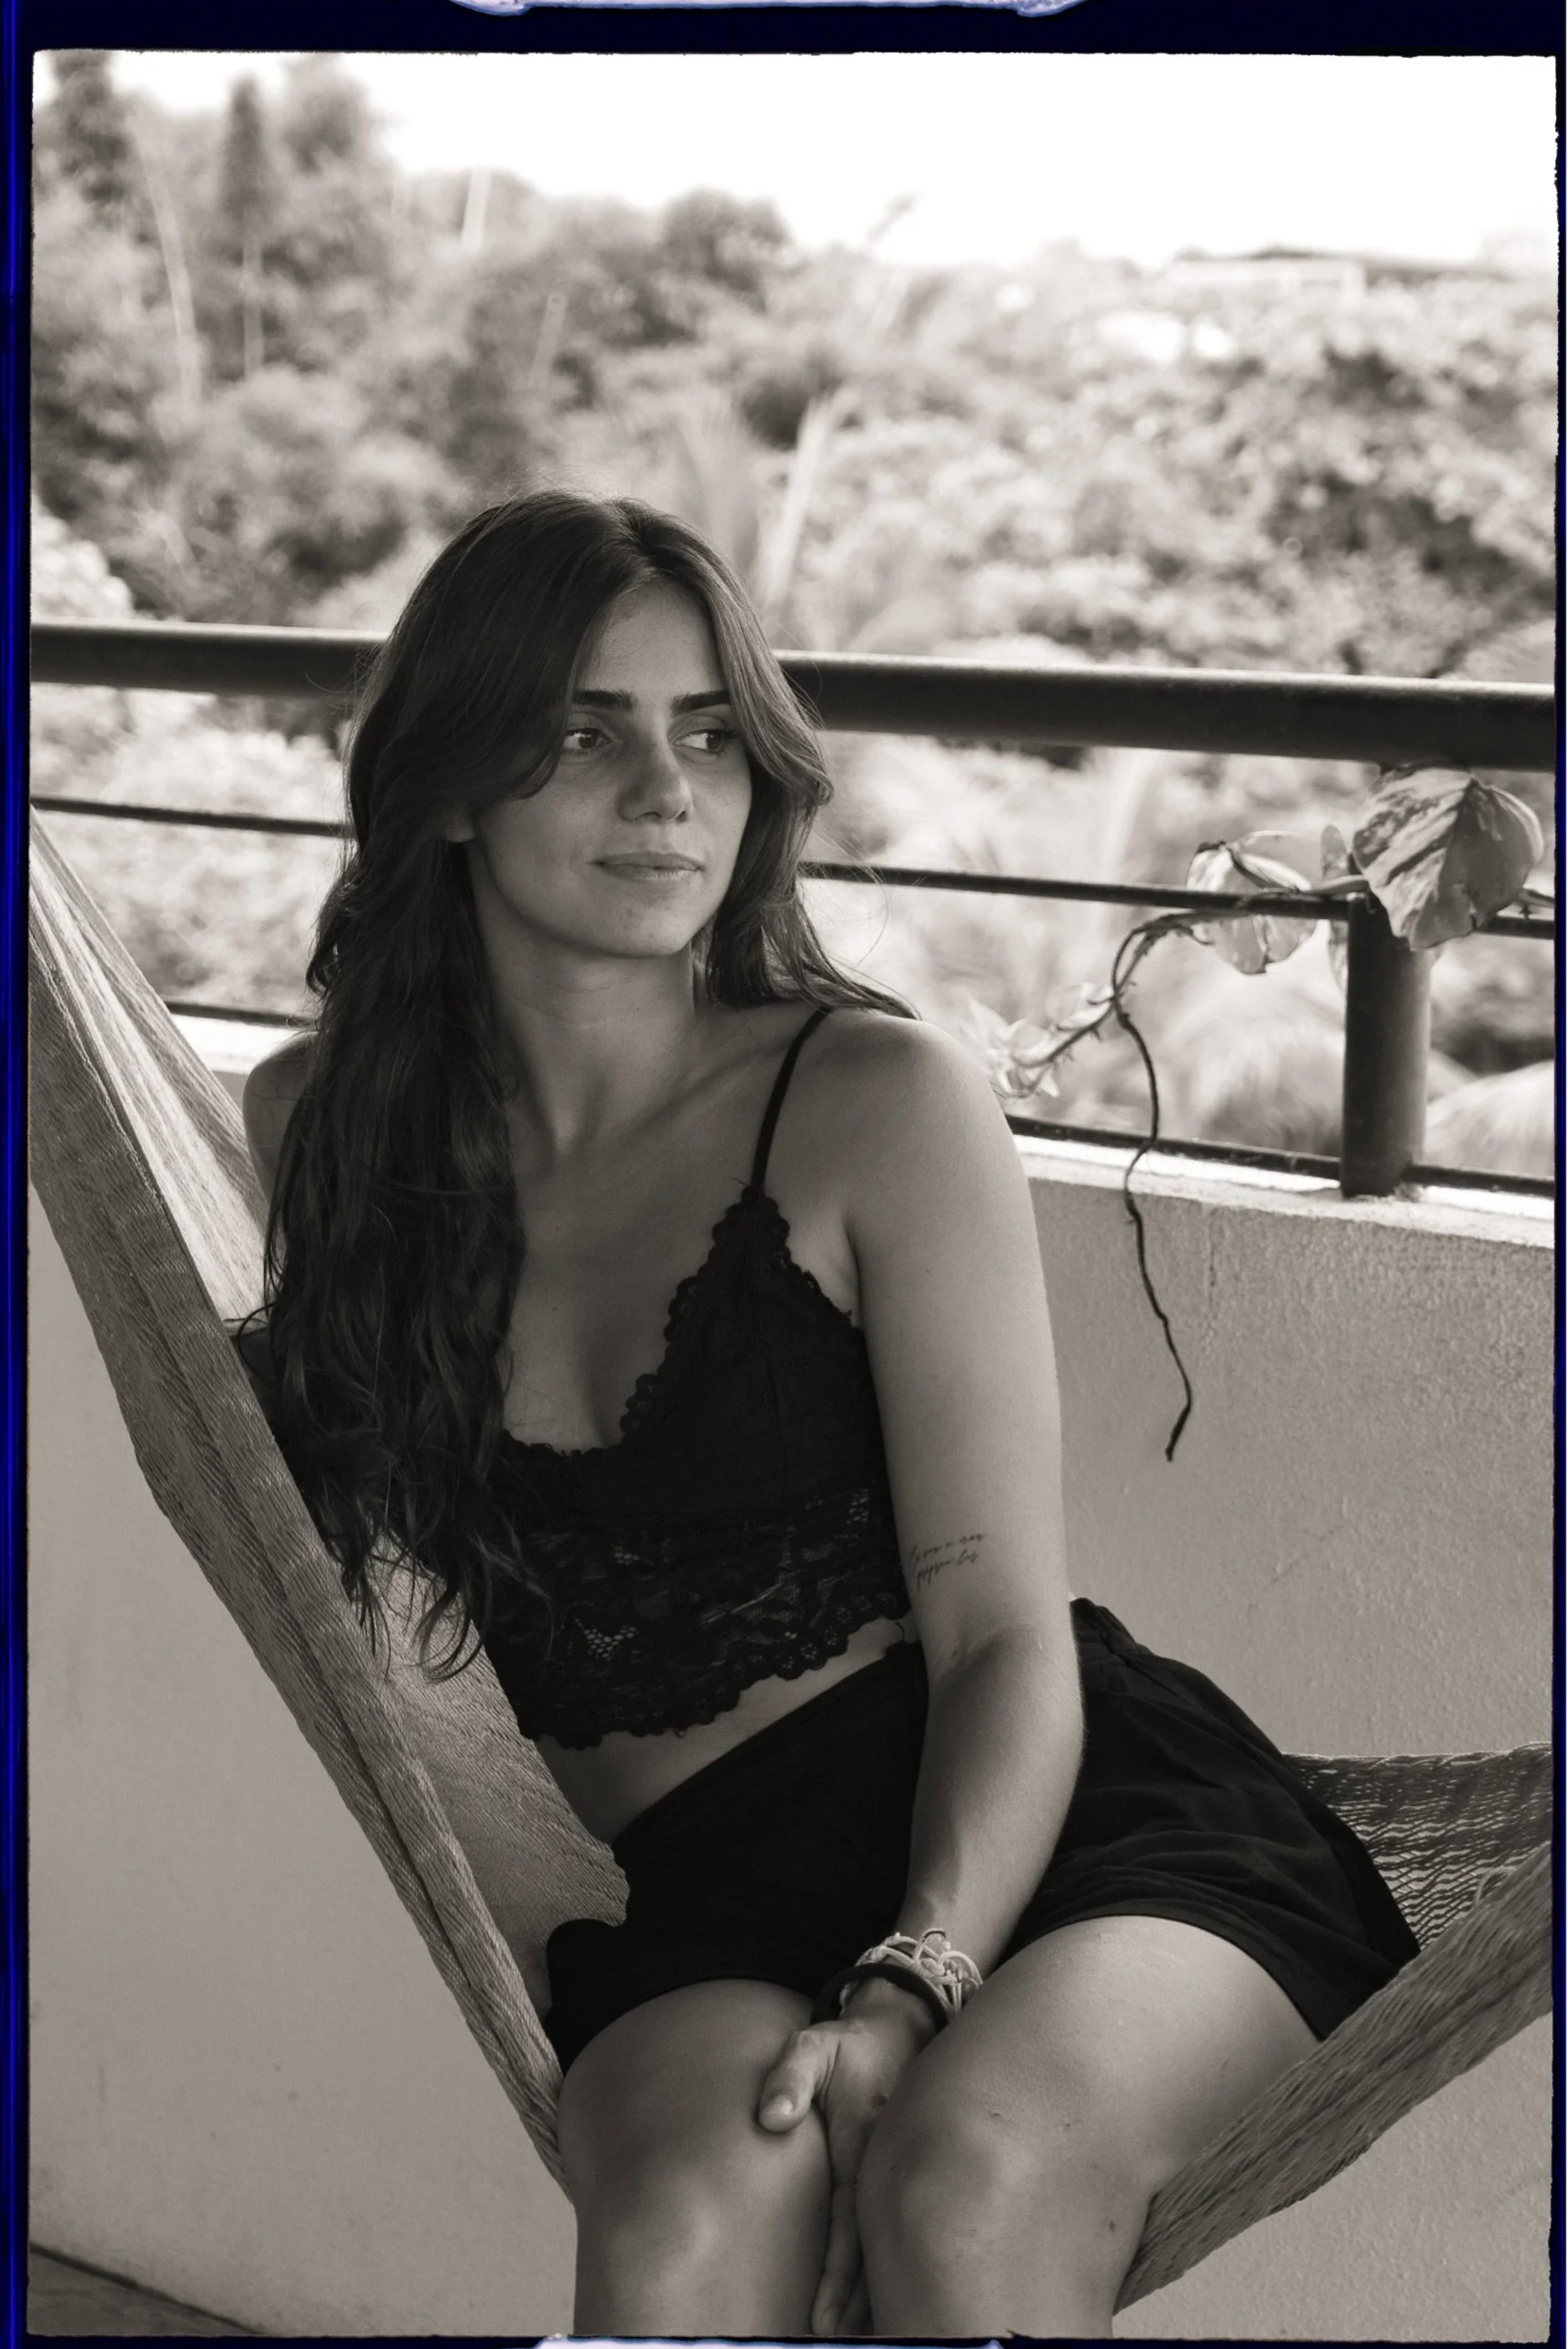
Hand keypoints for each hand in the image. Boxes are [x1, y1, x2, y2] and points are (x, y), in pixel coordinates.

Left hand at [756, 1983, 936, 2336]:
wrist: (899, 2027)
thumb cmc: (848, 2045)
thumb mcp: (814, 2047)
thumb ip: (789, 2077)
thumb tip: (771, 2120)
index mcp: (865, 2150)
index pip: (849, 2230)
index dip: (838, 2280)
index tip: (821, 2320)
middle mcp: (884, 2171)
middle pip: (874, 2254)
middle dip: (858, 2306)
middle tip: (836, 2343)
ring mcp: (894, 2175)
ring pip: (890, 2248)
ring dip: (875, 2296)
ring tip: (859, 2338)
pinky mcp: (896, 2174)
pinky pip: (894, 2229)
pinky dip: (889, 2269)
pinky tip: (880, 2302)